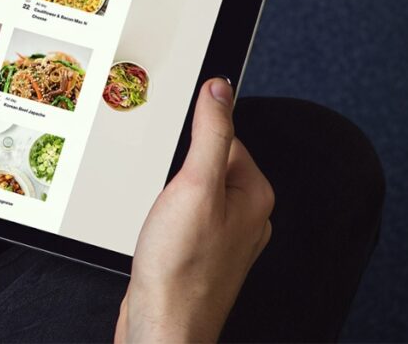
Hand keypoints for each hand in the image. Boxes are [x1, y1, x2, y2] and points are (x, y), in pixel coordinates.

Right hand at [115, 78, 273, 342]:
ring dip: (165, 194)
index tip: (173, 153)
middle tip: (162, 191)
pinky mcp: (198, 251)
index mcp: (253, 193)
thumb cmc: (181, 268)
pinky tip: (153, 232)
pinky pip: (180, 215)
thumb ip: (210, 132)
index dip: (190, 140)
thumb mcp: (195, 185)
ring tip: (157, 215)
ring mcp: (221, 236)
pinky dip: (161, 216)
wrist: (162, 325)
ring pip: (189, 190)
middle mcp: (244, 214)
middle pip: (204, 162)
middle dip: (174, 168)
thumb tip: (220, 88)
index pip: (224, 136)